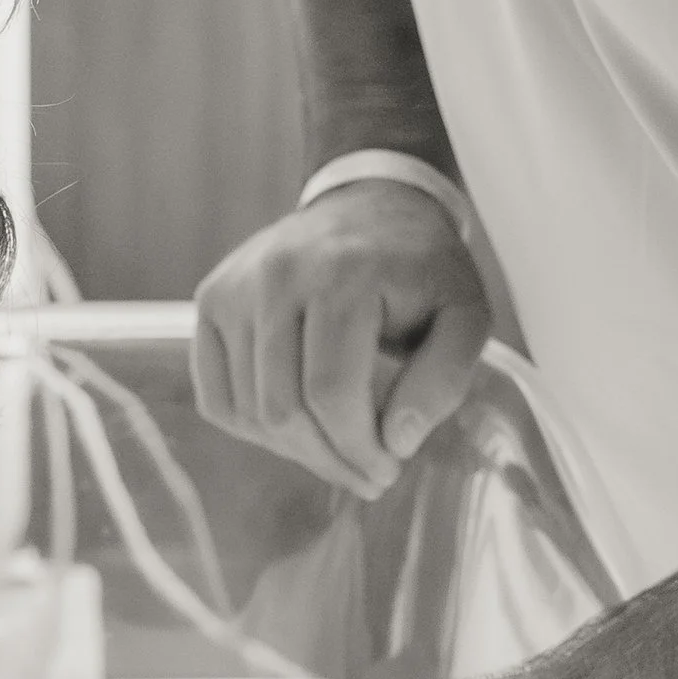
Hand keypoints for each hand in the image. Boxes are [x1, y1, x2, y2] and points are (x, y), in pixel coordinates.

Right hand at [194, 179, 490, 500]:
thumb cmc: (422, 269)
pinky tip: (295, 427)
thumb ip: (444, 380)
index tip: (387, 469)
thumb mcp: (464, 317)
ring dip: (295, 450)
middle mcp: (278, 275)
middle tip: (365, 475)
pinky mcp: (213, 299)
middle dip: (328, 459)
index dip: (358, 449)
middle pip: (283, 409)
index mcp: (344, 275)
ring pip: (248, 411)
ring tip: (336, 449)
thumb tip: (395, 440)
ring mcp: (236, 286)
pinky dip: (253, 428)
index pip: (330, 393)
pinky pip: (216, 396)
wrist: (372, 203)